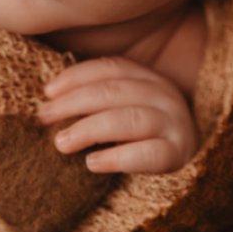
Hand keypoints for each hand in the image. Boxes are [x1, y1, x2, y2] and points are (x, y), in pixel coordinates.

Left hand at [37, 56, 197, 173]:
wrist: (187, 158)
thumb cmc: (142, 133)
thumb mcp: (123, 107)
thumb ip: (96, 99)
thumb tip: (48, 100)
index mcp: (148, 77)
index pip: (109, 68)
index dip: (75, 77)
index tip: (47, 92)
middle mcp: (164, 93)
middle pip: (113, 91)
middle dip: (73, 103)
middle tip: (44, 118)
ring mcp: (175, 122)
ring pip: (128, 119)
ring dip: (89, 129)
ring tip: (61, 142)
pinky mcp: (179, 153)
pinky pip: (148, 154)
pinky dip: (117, 157)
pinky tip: (91, 163)